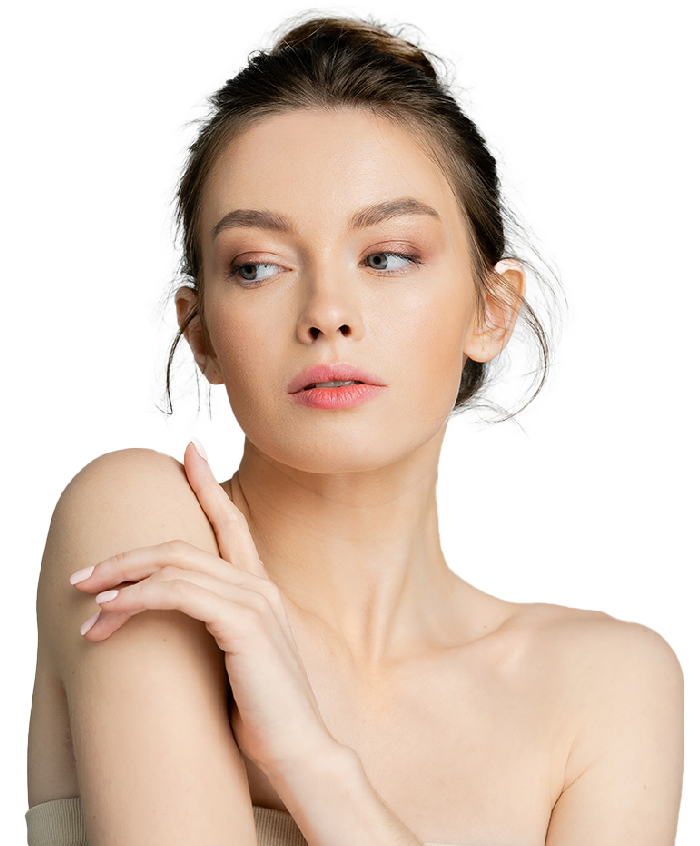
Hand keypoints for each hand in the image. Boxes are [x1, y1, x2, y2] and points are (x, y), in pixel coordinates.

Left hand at [70, 438, 332, 776]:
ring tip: (85, 596)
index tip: (188, 451)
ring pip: (175, 563)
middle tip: (85, 571)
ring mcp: (255, 601)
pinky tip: (110, 614)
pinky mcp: (244, 623)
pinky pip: (179, 593)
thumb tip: (173, 616)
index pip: (230, 522)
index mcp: (260, 588)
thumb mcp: (236, 657)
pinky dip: (138, 598)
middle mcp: (259, 585)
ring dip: (121, 578)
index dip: (207, 482)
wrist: (299, 748)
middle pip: (185, 541)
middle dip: (128, 552)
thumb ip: (215, 626)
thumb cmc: (263, 710)